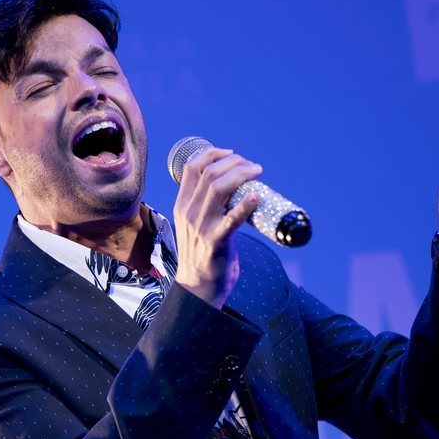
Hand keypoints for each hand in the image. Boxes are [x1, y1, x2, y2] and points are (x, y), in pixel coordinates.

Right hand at [173, 148, 261, 307]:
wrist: (197, 285)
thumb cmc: (202, 252)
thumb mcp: (194, 222)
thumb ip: (205, 205)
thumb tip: (232, 185)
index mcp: (182, 204)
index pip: (192, 167)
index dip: (213, 153)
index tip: (232, 154)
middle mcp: (189, 212)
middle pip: (210, 173)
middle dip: (234, 162)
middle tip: (252, 166)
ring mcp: (201, 226)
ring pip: (218, 188)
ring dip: (241, 174)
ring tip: (256, 173)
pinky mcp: (216, 242)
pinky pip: (231, 219)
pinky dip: (245, 205)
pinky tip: (257, 197)